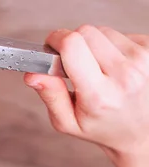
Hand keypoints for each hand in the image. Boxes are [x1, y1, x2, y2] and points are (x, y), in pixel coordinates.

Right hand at [24, 26, 148, 161]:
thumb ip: (50, 96)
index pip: (73, 46)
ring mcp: (142, 59)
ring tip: (97, 69)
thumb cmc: (102, 127)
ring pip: (103, 31)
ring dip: (93, 46)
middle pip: (86, 32)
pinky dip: (111, 48)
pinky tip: (113, 68)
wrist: (139, 131)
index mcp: (98, 95)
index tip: (51, 47)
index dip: (57, 40)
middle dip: (73, 43)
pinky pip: (120, 35)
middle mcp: (124, 74)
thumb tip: (32, 74)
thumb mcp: (68, 122)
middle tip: (72, 63)